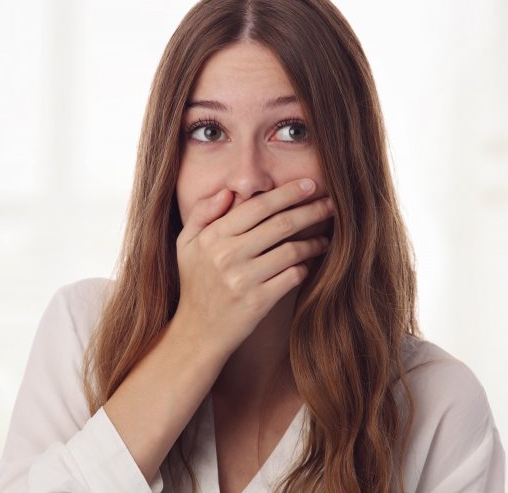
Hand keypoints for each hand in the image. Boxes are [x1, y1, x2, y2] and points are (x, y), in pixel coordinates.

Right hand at [172, 179, 333, 358]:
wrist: (197, 332)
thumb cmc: (195, 283)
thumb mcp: (186, 244)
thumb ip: (202, 213)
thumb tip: (229, 192)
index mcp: (212, 237)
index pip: (256, 207)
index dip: (287, 193)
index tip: (309, 185)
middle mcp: (227, 256)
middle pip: (280, 224)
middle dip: (311, 210)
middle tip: (331, 204)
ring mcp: (243, 280)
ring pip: (292, 250)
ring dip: (314, 241)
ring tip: (324, 238)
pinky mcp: (258, 302)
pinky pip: (293, 276)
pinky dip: (304, 267)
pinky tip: (308, 264)